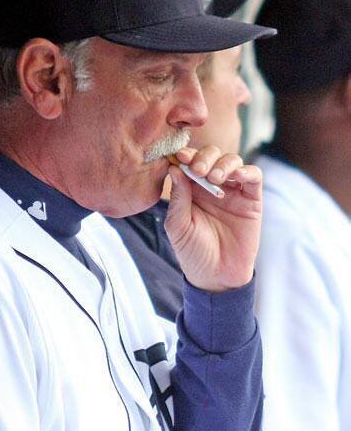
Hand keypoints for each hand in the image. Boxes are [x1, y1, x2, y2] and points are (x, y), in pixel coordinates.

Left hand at [165, 146, 261, 291]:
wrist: (216, 275)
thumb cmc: (193, 251)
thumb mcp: (178, 224)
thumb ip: (178, 197)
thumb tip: (175, 168)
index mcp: (191, 189)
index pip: (189, 162)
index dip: (185, 155)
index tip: (179, 157)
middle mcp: (212, 186)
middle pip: (211, 155)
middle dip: (204, 157)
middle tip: (197, 169)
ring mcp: (233, 191)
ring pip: (232, 161)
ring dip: (223, 163)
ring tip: (214, 178)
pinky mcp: (252, 200)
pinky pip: (254, 176)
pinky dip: (246, 171)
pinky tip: (236, 176)